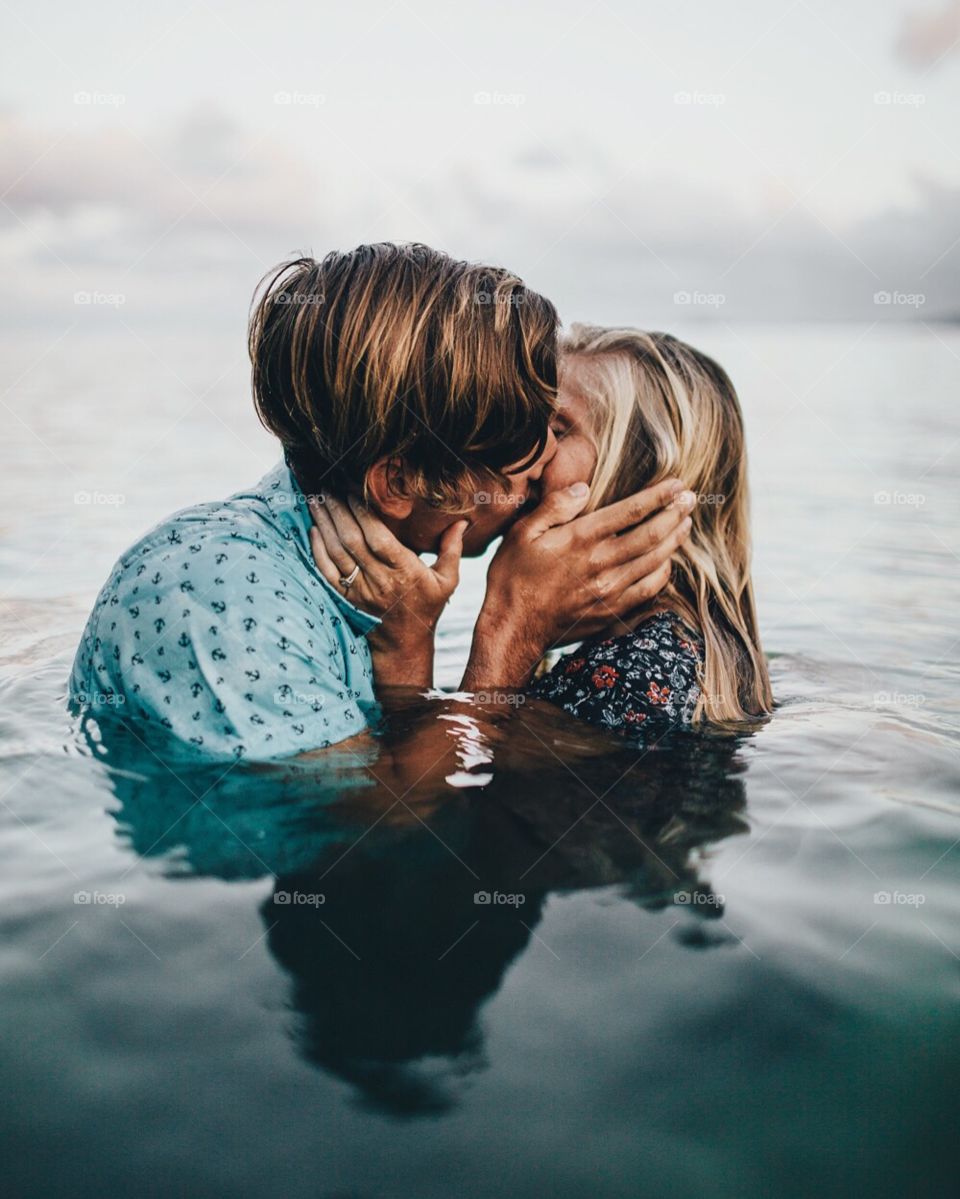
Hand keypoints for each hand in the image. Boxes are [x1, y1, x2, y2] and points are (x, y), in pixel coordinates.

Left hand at [308, 494, 466, 686]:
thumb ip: (452, 549)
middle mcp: (380, 581)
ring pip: (336, 553)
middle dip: (338, 511)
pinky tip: (312, 529)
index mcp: (405, 573)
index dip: (363, 514)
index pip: (379, 539)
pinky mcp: (345, 598)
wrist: (403, 645)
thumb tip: (462, 522)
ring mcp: (360, 591)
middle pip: (353, 541)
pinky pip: (326, 572)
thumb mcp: (447, 581)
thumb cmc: (426, 608)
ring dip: (324, 524)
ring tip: (315, 500)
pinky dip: (317, 550)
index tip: (352, 492)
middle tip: (327, 487)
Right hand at [462, 478, 693, 688]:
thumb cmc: (513, 576)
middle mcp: (601, 563)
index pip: (631, 511)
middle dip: (676, 513)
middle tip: (691, 498)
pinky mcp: (611, 610)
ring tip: (685, 523)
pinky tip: (667, 561)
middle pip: (652, 534)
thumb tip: (583, 489)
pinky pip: (649, 589)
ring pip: (656, 560)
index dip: (659, 495)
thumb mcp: (522, 533)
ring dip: (675, 540)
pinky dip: (664, 572)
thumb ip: (555, 507)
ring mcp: (610, 590)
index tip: (677, 483)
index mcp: (581, 539)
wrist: (513, 628)